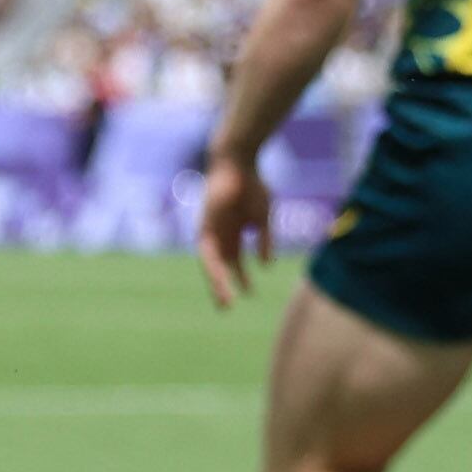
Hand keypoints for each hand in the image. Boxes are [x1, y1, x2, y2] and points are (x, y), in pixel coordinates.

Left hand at [194, 153, 270, 307]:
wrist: (239, 162)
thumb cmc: (252, 186)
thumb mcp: (263, 217)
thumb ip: (265, 240)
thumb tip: (266, 265)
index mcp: (232, 234)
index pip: (233, 261)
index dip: (240, 277)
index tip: (248, 293)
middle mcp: (219, 234)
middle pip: (219, 266)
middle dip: (223, 287)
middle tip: (226, 309)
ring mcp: (211, 229)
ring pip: (211, 263)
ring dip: (216, 282)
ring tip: (224, 301)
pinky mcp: (206, 224)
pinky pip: (209, 249)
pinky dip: (216, 264)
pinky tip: (225, 276)